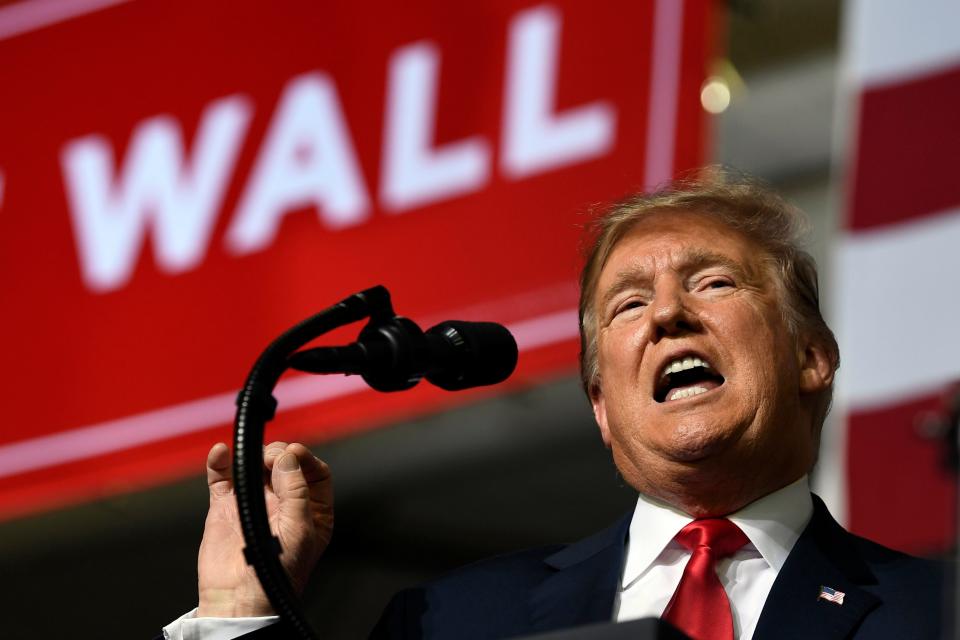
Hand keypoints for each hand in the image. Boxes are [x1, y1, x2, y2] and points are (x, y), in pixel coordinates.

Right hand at [197, 441, 333, 616]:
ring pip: (256, 466)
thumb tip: (288, 459)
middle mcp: (284, 504)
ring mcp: (255, 504)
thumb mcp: (298, 531)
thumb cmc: (277, 575)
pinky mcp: (227, 508)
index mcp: (310, 511)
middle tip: (271, 459)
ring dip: (255, 455)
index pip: (315, 473)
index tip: (294, 452)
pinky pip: (223, 478)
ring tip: (253, 458)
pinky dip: (221, 463)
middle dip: (279, 455)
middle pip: (285, 464)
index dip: (305, 459)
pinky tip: (222, 452)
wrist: (239, 600)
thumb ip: (296, 492)